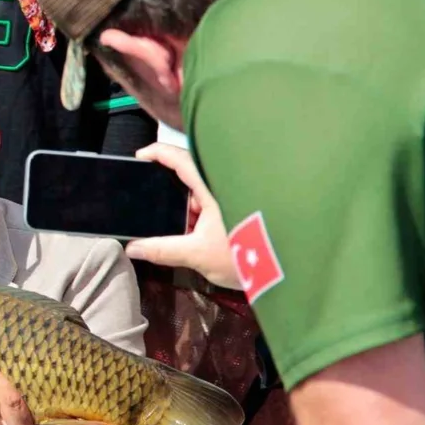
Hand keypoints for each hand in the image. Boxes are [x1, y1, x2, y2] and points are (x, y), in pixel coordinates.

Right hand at [124, 143, 240, 289]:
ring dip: (186, 209)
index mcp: (212, 187)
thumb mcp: (196, 255)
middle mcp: (223, 186)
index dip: (157, 153)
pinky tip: (193, 235)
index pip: (179, 158)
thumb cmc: (247, 256)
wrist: (290, 272)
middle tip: (153, 206)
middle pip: (188, 176)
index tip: (139, 157)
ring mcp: (233, 197)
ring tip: (175, 229)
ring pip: (201, 194)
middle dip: (169, 193)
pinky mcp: (241, 210)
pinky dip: (199, 216)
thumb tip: (133, 249)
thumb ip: (161, 250)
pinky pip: (212, 205)